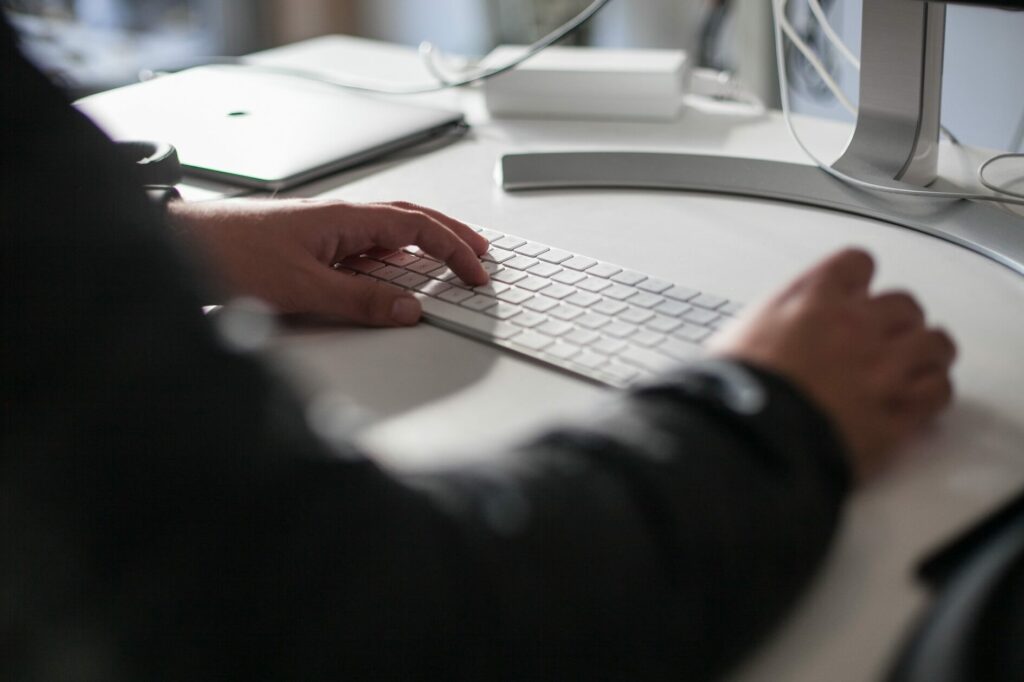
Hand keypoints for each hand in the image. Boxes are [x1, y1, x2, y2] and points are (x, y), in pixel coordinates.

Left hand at [167, 198, 489, 325]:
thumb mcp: (303, 288)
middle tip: (479, 254)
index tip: (476, 273)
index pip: (418, 227)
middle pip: (411, 220)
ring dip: (422, 247)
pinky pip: (364, 250)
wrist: (180, 246)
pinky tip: (392, 276)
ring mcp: (326, 232)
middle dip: (450, 236)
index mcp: (347, 219)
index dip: (454, 249)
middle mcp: (340, 219)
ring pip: (388, 234)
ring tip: (447, 263)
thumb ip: (359, 301)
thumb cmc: (231, 254)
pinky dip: (391, 261)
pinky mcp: (311, 247)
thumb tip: (408, 310)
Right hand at [710, 249, 956, 480]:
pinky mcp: (898, 414)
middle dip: (896, 321)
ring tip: (913, 366)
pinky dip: (932, 393)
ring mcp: (883, 368)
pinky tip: (918, 399)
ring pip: (934, 343)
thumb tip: (763, 338)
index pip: (856, 265)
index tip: (853, 293)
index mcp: (812, 299)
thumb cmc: (730, 395)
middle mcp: (855, 324)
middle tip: (882, 338)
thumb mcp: (734, 340)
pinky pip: (937, 391)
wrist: (748, 441)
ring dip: (925, 353)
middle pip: (903, 304)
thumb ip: (768, 327)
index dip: (856, 281)